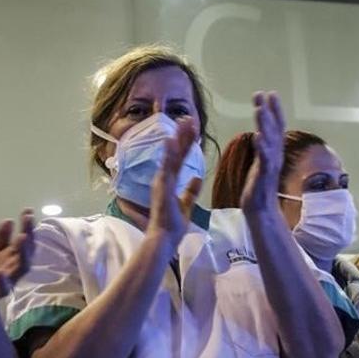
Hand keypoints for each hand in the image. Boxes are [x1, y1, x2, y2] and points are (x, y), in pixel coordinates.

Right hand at [145, 118, 201, 249]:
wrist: (164, 239)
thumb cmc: (172, 225)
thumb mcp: (186, 205)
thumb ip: (190, 191)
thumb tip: (197, 177)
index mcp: (169, 181)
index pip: (180, 158)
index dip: (186, 143)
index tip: (193, 129)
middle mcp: (163, 178)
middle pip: (176, 152)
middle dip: (183, 135)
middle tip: (189, 118)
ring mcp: (161, 181)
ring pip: (171, 155)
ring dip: (177, 138)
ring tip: (184, 121)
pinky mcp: (161, 186)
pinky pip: (166, 166)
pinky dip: (169, 153)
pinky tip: (172, 139)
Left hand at [240, 91, 284, 214]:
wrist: (260, 211)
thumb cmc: (258, 189)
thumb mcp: (261, 164)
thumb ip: (263, 149)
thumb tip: (262, 135)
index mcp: (273, 152)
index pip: (276, 127)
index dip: (274, 110)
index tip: (269, 93)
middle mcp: (275, 156)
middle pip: (274, 129)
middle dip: (269, 111)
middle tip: (263, 93)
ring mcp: (270, 166)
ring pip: (269, 141)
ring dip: (265, 124)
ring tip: (260, 109)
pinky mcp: (263, 177)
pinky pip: (264, 160)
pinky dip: (263, 148)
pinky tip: (258, 137)